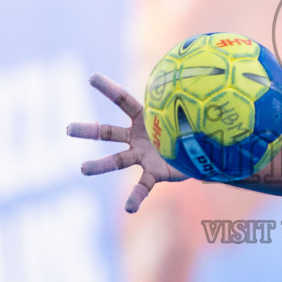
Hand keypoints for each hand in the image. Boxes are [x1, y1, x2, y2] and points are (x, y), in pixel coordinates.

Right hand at [68, 73, 187, 212]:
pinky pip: (142, 187)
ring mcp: (142, 156)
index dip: (108, 88)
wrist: (200, 151)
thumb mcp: (193, 109)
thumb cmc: (192, 125)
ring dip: (100, 165)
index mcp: (144, 117)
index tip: (91, 77)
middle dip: (88, 130)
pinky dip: (135, 198)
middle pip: (108, 132)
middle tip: (68, 128)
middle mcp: (137, 137)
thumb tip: (213, 72)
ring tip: (83, 168)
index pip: (123, 100)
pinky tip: (128, 208)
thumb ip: (195, 98)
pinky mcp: (153, 174)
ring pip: (117, 161)